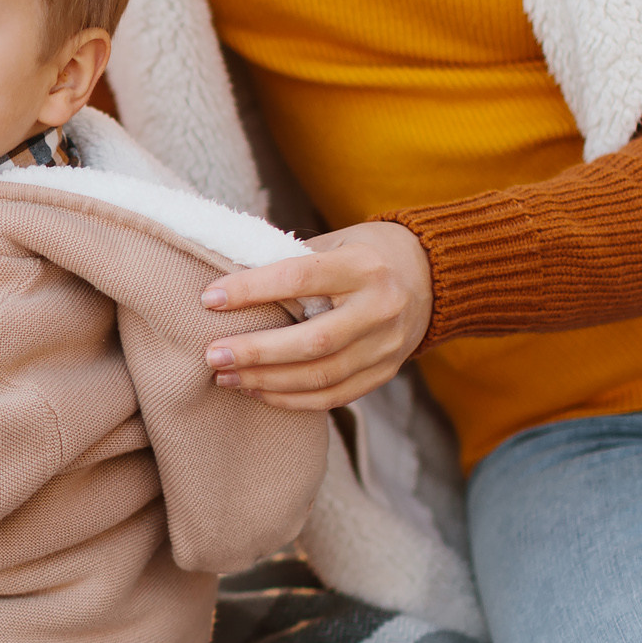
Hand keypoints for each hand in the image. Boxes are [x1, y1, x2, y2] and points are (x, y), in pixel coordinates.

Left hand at [197, 221, 432, 410]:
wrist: (432, 276)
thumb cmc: (365, 253)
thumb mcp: (334, 242)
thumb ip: (289, 263)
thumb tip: (227, 284)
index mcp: (363, 266)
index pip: (300, 279)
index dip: (251, 291)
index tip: (209, 299)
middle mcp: (380, 308)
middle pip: (312, 341)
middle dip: (255, 352)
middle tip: (212, 354)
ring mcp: (387, 345)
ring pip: (321, 376)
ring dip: (266, 381)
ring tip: (225, 377)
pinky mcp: (385, 371)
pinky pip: (334, 396)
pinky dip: (292, 400)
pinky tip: (257, 392)